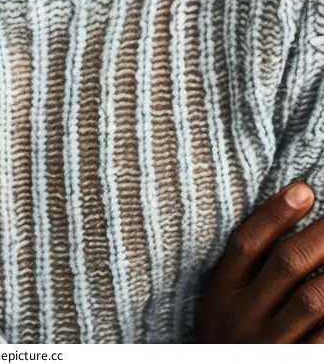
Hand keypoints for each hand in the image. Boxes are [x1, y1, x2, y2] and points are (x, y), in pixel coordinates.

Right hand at [195, 181, 323, 342]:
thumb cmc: (231, 336)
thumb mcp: (225, 300)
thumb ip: (249, 265)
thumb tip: (292, 206)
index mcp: (223, 294)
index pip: (248, 244)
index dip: (276, 213)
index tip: (305, 189)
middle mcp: (244, 320)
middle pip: (287, 265)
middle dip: (321, 235)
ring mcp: (271, 348)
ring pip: (314, 299)